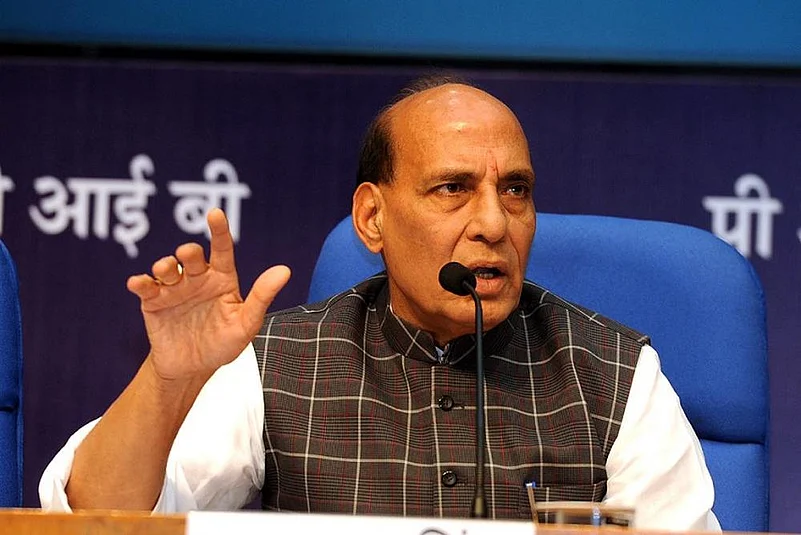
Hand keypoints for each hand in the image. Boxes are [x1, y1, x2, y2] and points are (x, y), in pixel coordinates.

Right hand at [126, 208, 290, 381]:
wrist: (192, 369)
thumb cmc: (222, 345)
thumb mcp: (246, 325)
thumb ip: (262, 297)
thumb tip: (285, 270)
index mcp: (222, 279)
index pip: (222, 249)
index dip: (219, 230)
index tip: (215, 213)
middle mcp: (197, 279)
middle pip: (191, 255)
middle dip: (188, 252)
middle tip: (187, 257)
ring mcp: (174, 289)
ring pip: (167, 266)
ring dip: (165, 266)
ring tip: (167, 272)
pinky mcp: (153, 302)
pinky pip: (145, 286)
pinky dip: (140, 282)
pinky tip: (140, 283)